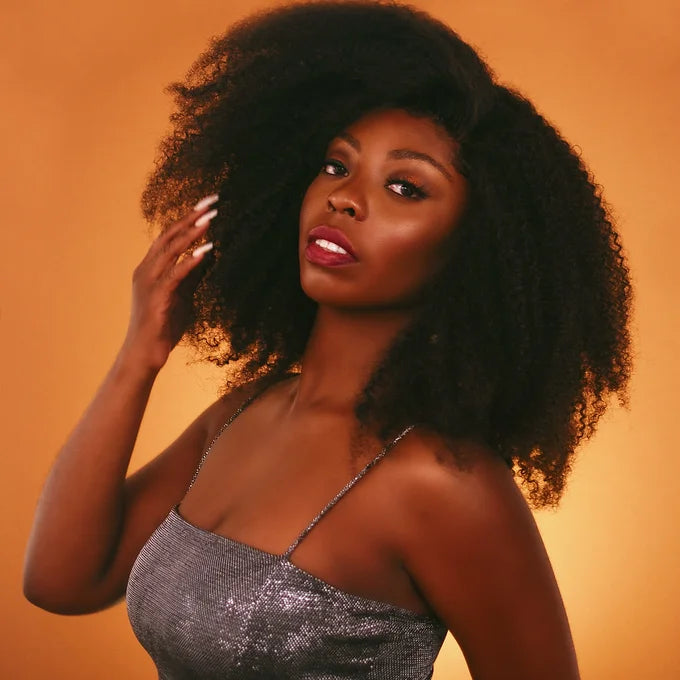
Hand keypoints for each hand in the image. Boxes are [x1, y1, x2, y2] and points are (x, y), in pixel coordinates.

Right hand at [120, 194, 218, 371]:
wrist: (145, 355)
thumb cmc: (164, 328)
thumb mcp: (182, 296)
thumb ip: (192, 276)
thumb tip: (209, 255)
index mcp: (150, 268)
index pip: (169, 236)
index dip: (187, 218)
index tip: (207, 204)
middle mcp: (146, 270)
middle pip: (169, 235)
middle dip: (191, 216)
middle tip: (212, 201)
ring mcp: (149, 283)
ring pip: (170, 250)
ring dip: (192, 233)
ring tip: (212, 218)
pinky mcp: (156, 298)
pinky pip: (175, 274)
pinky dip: (191, 260)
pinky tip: (207, 250)